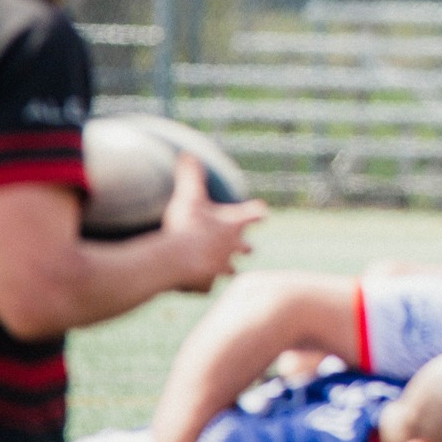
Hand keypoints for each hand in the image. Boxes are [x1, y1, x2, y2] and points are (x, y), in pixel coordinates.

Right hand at [159, 155, 265, 292]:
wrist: (179, 259)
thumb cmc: (187, 226)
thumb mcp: (189, 196)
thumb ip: (190, 176)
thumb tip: (187, 154)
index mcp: (231, 226)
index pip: (252, 215)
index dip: (256, 213)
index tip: (263, 212)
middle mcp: (231, 248)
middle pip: (244, 249)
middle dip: (245, 248)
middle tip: (249, 249)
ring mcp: (220, 268)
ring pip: (228, 270)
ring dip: (225, 269)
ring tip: (224, 271)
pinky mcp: (207, 285)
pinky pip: (206, 287)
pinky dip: (201, 285)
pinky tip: (195, 285)